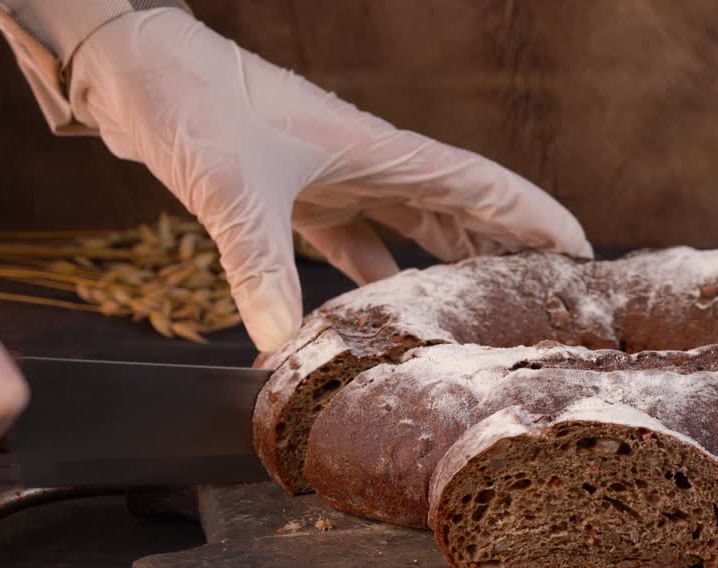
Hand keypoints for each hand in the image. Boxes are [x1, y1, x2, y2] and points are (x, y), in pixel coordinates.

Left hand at [69, 9, 590, 351]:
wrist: (134, 70)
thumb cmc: (193, 102)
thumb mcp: (231, 188)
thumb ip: (259, 267)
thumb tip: (282, 348)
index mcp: (380, 152)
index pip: (480, 186)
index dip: (535, 218)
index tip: (583, 250)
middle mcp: (370, 165)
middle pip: (460, 211)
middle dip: (509, 248)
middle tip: (551, 293)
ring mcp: (337, 179)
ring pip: (415, 227)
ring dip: (451, 263)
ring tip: (487, 307)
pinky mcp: (300, 195)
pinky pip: (357, 243)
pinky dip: (375, 276)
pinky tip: (384, 311)